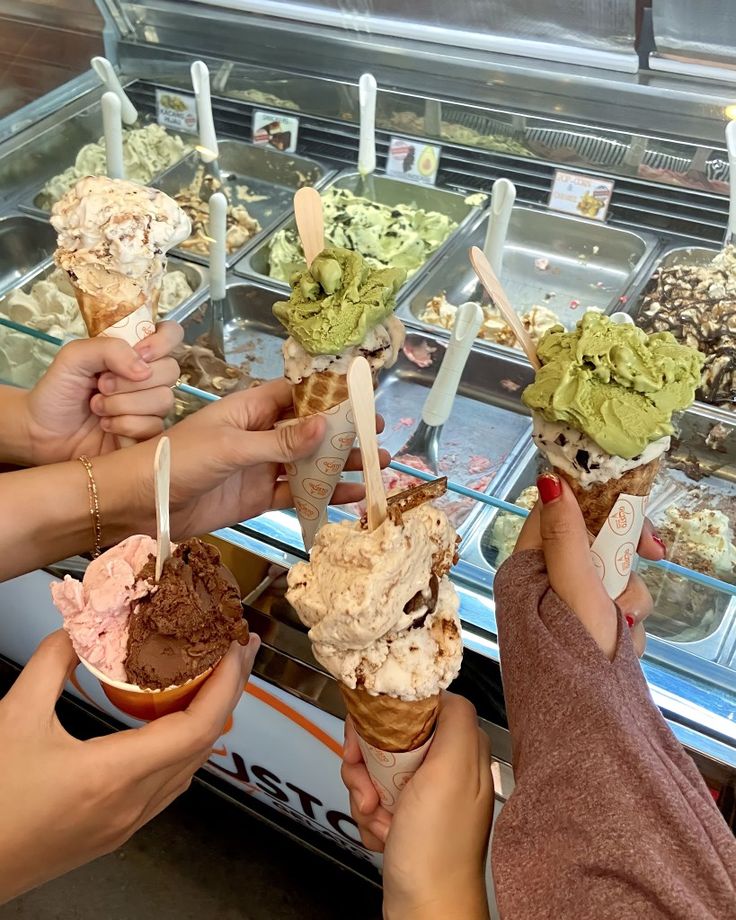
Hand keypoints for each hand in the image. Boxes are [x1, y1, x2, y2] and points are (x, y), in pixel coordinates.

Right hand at [0, 629, 258, 903]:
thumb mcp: (14, 718)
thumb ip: (51, 664)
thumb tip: (79, 628)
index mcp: (113, 777)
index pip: (196, 728)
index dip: (225, 684)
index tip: (235, 649)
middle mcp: (131, 804)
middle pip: (203, 745)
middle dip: (227, 692)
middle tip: (235, 652)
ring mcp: (126, 823)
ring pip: (190, 767)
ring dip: (209, 720)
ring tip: (213, 679)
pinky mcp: (115, 831)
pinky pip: (168, 785)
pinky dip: (185, 747)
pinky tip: (174, 725)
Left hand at [23, 323, 181, 464]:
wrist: (43, 433)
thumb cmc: (57, 392)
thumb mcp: (74, 357)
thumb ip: (109, 349)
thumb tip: (143, 368)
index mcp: (133, 353)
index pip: (170, 335)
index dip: (161, 342)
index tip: (139, 353)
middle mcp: (147, 378)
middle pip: (171, 370)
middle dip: (131, 380)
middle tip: (102, 385)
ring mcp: (150, 407)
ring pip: (163, 400)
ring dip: (124, 404)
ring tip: (98, 407)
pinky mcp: (148, 434)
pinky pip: (153, 426)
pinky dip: (124, 425)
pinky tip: (106, 426)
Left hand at [147, 377, 388, 537]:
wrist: (142, 503)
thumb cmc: (178, 460)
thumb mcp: (231, 446)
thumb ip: (279, 441)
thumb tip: (325, 425)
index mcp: (250, 409)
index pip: (297, 395)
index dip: (328, 396)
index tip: (362, 398)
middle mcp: (260, 434)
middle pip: (310, 430)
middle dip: (344, 433)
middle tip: (379, 435)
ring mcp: (261, 467)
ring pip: (309, 463)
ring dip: (341, 465)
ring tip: (377, 466)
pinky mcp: (258, 497)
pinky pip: (297, 494)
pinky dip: (324, 495)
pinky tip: (351, 497)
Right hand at [342, 693, 492, 919]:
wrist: (425, 907)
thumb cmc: (439, 845)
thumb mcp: (452, 768)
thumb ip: (455, 719)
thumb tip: (445, 687)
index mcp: (461, 748)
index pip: (417, 707)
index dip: (387, 715)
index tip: (367, 730)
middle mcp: (446, 768)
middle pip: (390, 737)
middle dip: (368, 761)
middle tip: (367, 783)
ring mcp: (425, 795)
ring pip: (376, 768)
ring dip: (365, 791)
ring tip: (376, 815)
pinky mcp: (407, 817)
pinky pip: (374, 799)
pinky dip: (369, 815)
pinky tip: (381, 833)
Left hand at [515, 473, 666, 658]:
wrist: (588, 731)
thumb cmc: (573, 656)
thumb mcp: (573, 587)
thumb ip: (565, 534)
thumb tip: (549, 480)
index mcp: (525, 567)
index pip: (559, 513)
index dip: (599, 509)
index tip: (635, 521)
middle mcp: (539, 585)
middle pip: (592, 545)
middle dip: (621, 565)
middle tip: (645, 567)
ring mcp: (562, 610)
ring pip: (611, 579)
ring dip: (626, 601)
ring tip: (619, 630)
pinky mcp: (583, 633)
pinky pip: (614, 610)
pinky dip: (624, 626)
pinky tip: (621, 647)